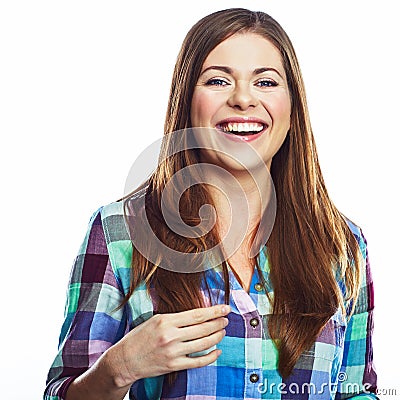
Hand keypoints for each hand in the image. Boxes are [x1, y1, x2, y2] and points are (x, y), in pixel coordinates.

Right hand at [107, 304, 229, 386]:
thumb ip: (176, 318)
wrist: (125, 359)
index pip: (197, 314)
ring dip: (217, 337)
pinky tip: (217, 351)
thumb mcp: (156, 320)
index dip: (214, 311)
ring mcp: (173, 352)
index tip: (225, 308)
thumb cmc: (140, 337)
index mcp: (166, 320)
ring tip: (223, 331)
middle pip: (203, 328)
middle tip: (226, 319)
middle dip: (218, 323)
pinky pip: (198, 361)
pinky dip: (211, 356)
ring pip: (203, 343)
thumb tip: (199, 315)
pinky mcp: (174, 366)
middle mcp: (170, 336)